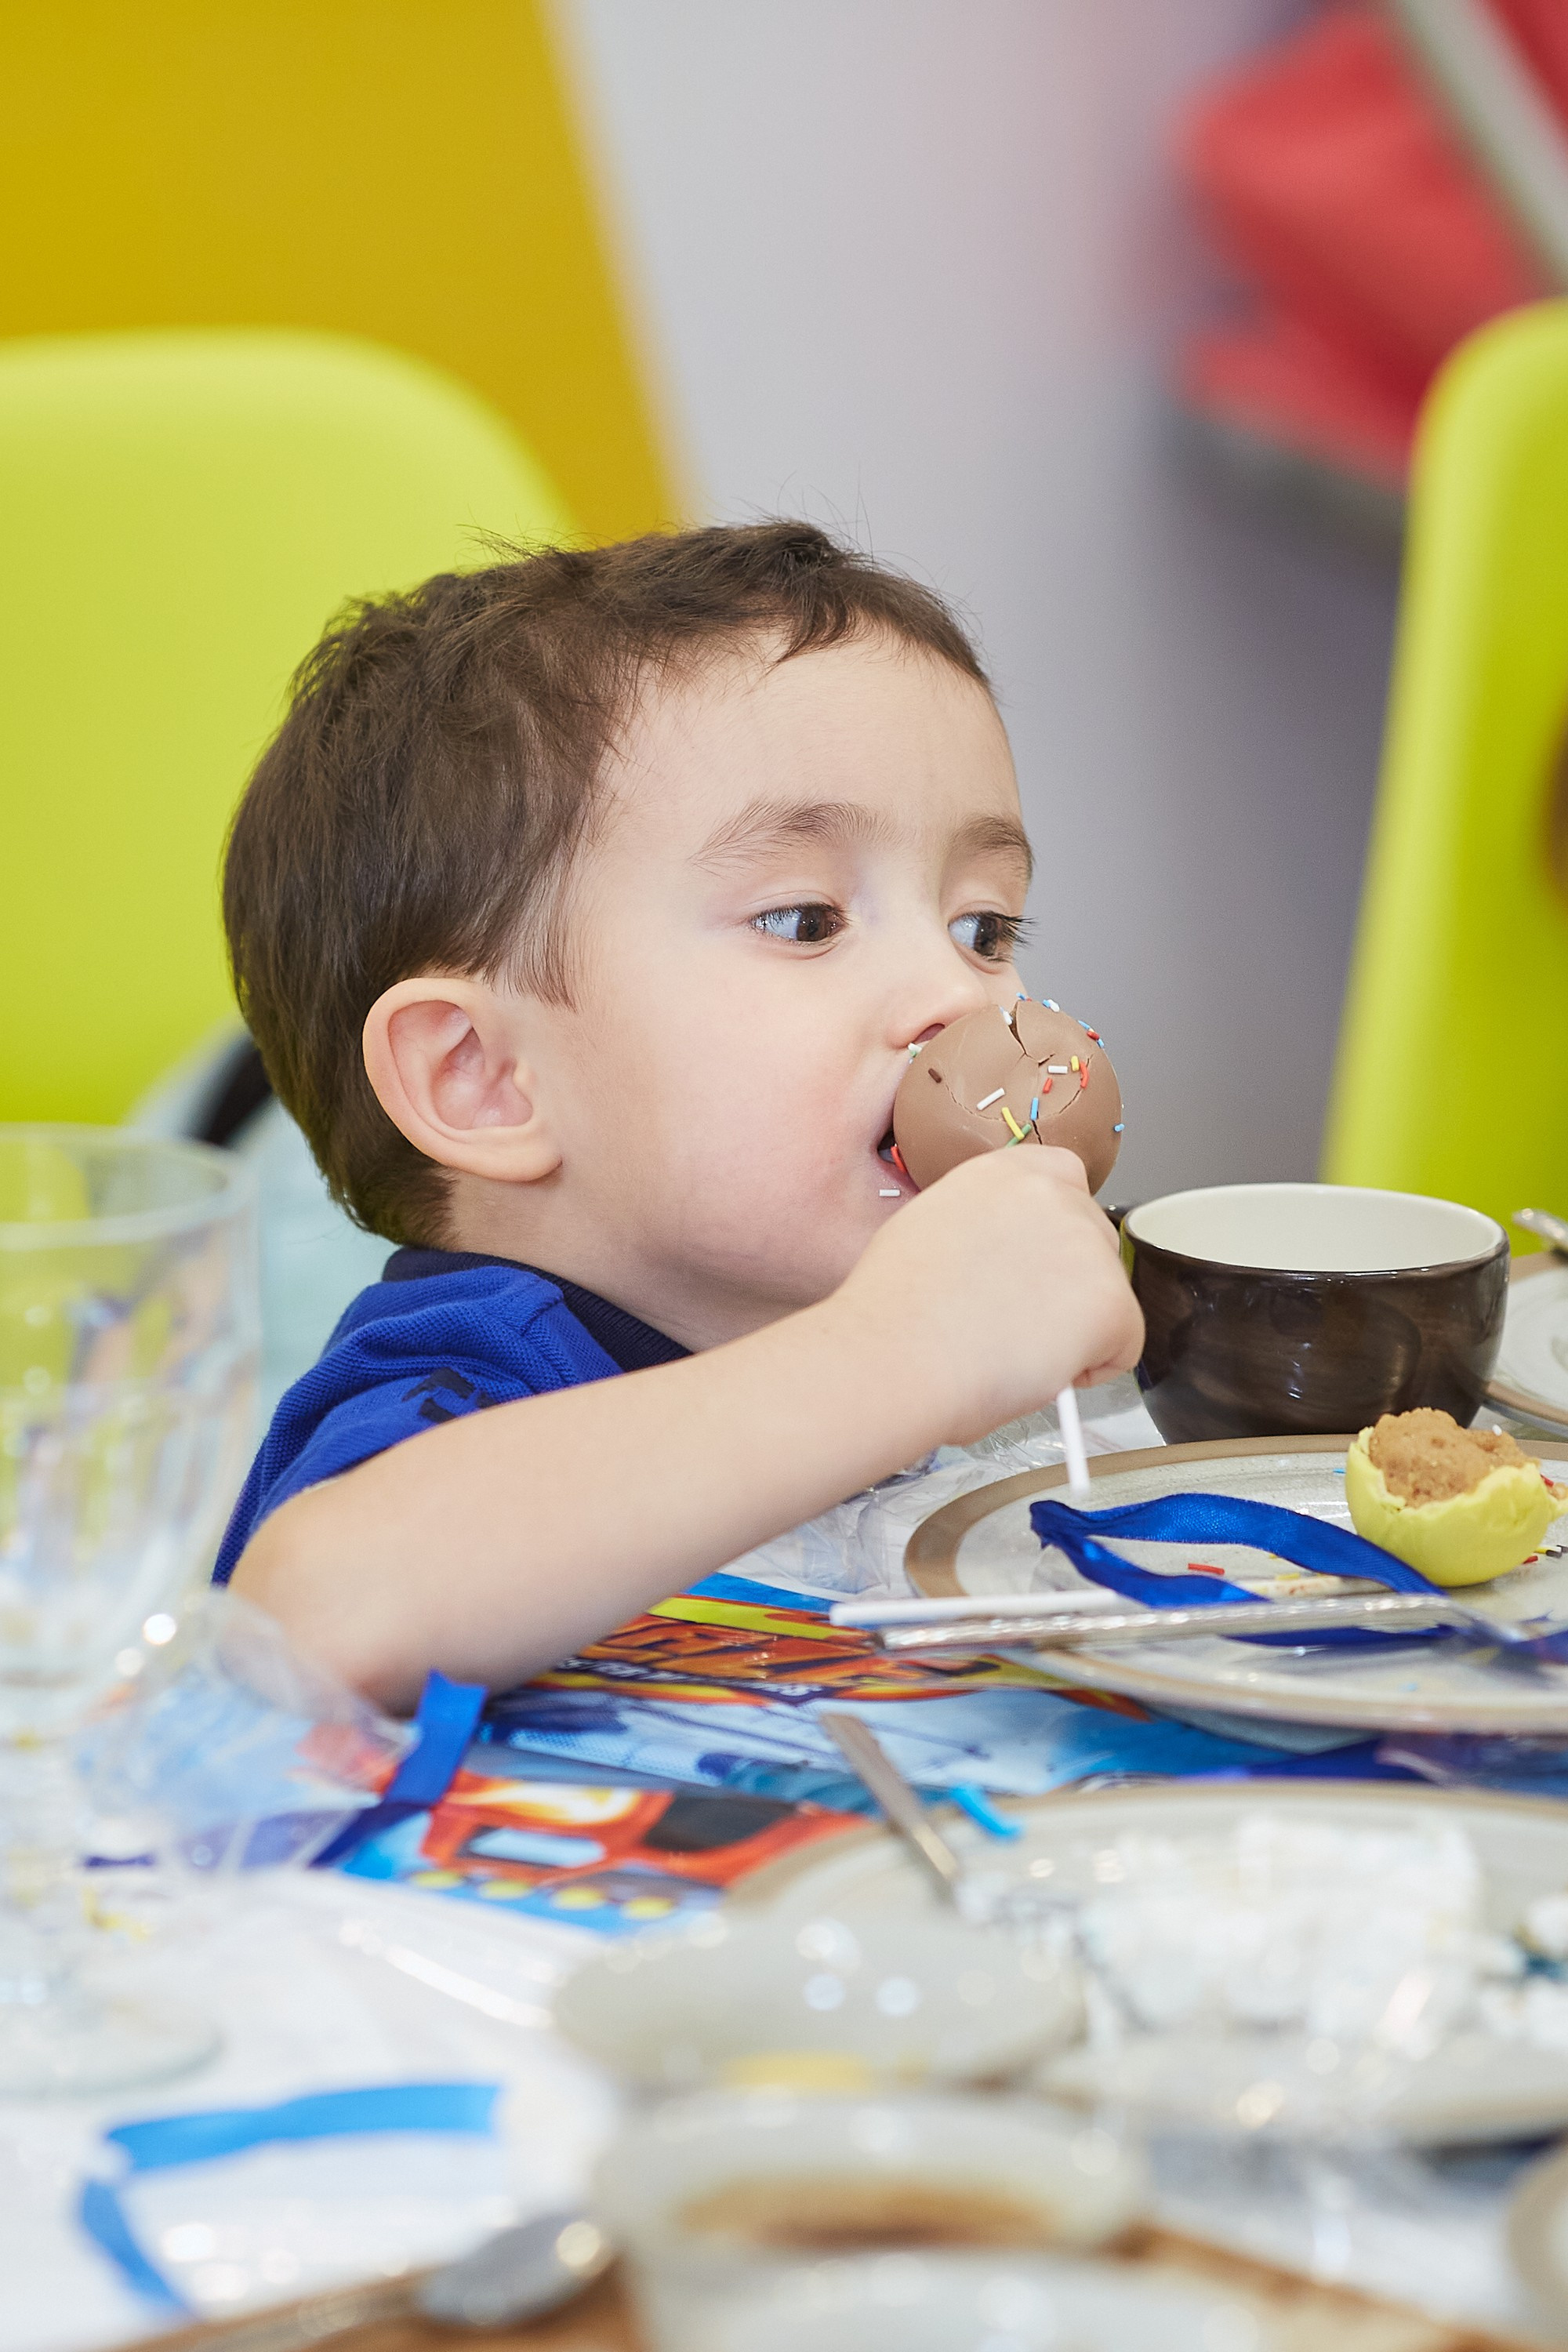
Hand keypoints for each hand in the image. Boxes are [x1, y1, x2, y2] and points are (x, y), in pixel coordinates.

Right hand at [833, 1147, 1143, 1446]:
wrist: (890, 1357)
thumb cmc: (890, 1318)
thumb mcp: (927, 1235)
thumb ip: (982, 1231)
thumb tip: (1007, 1268)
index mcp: (998, 1172)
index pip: (1063, 1177)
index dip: (1053, 1233)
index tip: (1031, 1267)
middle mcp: (1048, 1193)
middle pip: (1093, 1240)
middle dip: (1068, 1286)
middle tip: (1012, 1324)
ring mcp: (1084, 1241)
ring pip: (1108, 1294)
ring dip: (1076, 1328)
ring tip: (1011, 1351)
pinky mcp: (1110, 1297)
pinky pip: (1125, 1345)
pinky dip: (1093, 1369)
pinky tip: (1036, 1372)